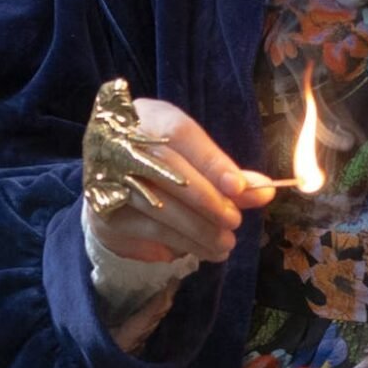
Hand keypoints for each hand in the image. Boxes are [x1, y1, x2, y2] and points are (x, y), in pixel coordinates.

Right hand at [85, 98, 274, 262]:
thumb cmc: (168, 165)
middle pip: (167, 169)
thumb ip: (229, 176)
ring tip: (225, 243)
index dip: (211, 161)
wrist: (115, 182)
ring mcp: (106, 176)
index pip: (181, 134)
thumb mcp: (197, 161)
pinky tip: (203, 250)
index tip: (238, 187)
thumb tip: (264, 191)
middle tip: (234, 220)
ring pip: (158, 205)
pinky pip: (149, 230)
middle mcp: (120, 141)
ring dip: (198, 229)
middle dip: (207, 200)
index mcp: (149, 117)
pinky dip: (181, 243)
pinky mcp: (103, 211)